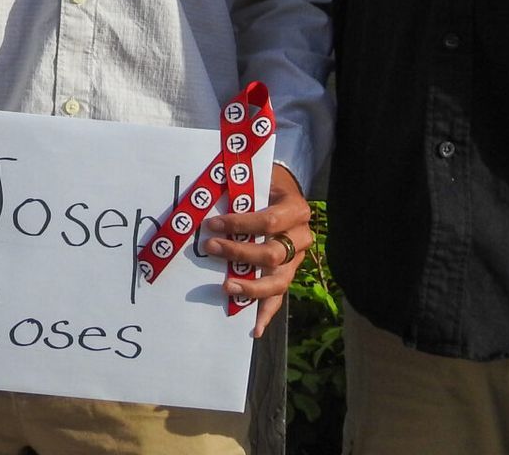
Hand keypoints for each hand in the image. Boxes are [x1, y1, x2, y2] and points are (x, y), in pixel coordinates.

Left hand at [200, 164, 312, 337]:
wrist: (285, 191)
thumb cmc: (266, 184)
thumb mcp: (259, 179)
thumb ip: (241, 189)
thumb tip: (207, 197)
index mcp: (297, 209)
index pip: (269, 222)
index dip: (240, 223)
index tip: (212, 224)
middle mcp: (301, 237)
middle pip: (272, 254)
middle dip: (239, 253)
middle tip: (211, 247)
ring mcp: (296, 259)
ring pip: (279, 281)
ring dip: (251, 287)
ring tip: (226, 288)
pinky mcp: (288, 274)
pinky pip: (279, 297)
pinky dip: (266, 314)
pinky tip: (254, 329)